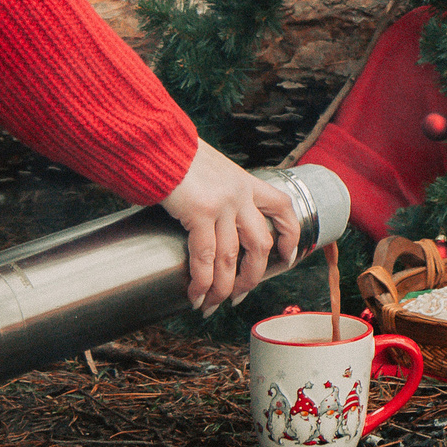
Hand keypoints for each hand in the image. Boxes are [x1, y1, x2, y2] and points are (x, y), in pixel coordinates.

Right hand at [159, 142, 298, 312]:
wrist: (156, 140)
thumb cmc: (174, 154)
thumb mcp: (209, 167)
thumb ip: (217, 189)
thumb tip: (208, 212)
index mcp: (245, 181)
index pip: (282, 208)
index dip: (289, 235)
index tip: (287, 257)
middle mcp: (240, 193)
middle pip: (259, 244)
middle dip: (251, 276)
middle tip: (239, 296)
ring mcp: (223, 203)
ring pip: (231, 258)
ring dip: (222, 288)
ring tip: (211, 306)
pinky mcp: (200, 212)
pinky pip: (204, 257)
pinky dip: (201, 281)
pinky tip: (195, 295)